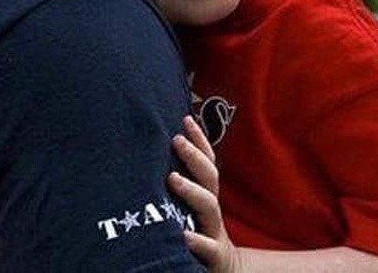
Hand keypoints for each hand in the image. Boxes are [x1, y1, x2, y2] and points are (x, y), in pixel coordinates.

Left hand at [168, 116, 241, 272]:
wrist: (222, 268)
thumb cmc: (196, 229)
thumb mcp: (188, 204)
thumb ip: (179, 178)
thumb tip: (155, 147)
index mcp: (205, 193)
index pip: (206, 161)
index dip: (199, 139)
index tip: (185, 118)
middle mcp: (211, 208)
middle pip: (209, 177)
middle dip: (194, 157)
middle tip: (176, 139)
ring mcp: (213, 230)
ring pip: (209, 207)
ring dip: (192, 191)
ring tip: (172, 179)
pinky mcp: (213, 256)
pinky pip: (207, 248)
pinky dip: (197, 240)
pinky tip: (183, 235)